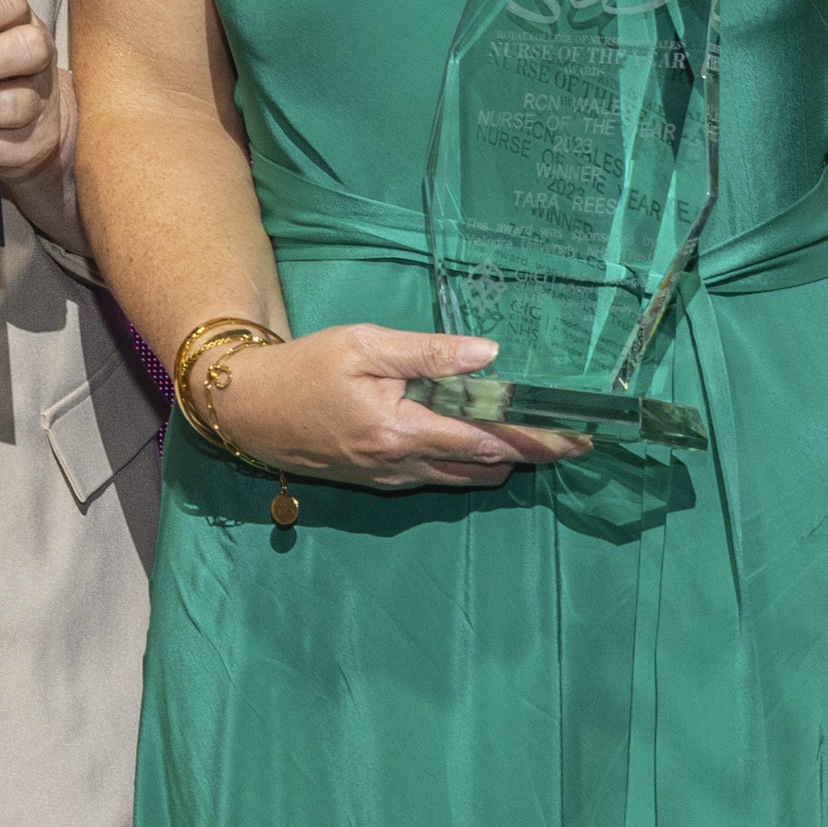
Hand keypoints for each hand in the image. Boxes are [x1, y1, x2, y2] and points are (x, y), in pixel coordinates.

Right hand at [199, 325, 581, 489]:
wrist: (249, 410)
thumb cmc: (305, 369)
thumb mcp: (364, 345)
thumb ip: (428, 353)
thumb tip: (489, 356)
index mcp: (400, 431)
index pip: (486, 439)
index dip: (536, 440)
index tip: (578, 439)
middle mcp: (402, 465)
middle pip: (484, 466)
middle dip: (530, 454)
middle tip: (570, 440)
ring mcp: (391, 479)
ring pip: (463, 477)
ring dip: (500, 462)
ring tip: (535, 440)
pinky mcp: (380, 481)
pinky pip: (438, 476)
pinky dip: (468, 463)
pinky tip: (480, 443)